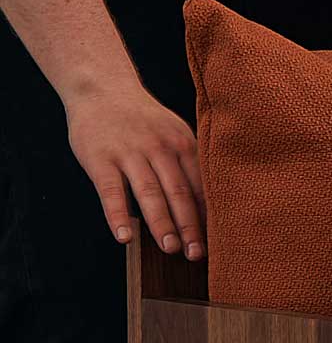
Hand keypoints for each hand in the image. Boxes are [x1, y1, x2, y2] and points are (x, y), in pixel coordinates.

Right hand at [64, 78, 207, 257]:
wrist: (101, 88)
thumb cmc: (143, 120)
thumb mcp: (174, 132)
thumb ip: (189, 164)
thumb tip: (208, 208)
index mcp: (183, 143)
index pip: (200, 186)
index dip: (208, 216)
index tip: (218, 242)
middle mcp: (159, 147)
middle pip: (179, 192)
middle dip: (189, 226)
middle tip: (197, 254)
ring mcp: (129, 152)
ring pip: (149, 193)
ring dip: (161, 224)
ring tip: (170, 249)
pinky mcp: (101, 158)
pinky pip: (110, 191)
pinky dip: (117, 215)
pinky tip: (124, 237)